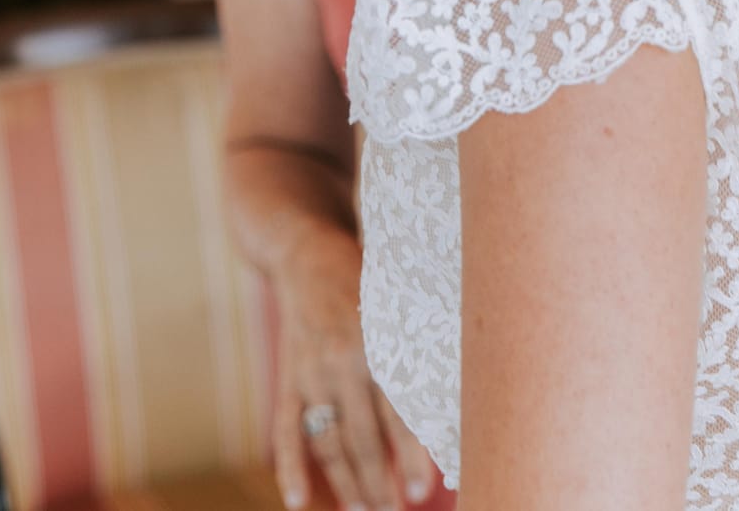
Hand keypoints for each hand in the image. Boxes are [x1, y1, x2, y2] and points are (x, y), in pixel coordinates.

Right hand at [273, 232, 438, 510]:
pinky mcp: (288, 378)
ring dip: (346, 483)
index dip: (411, 453)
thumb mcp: (405, 304)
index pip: (399, 409)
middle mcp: (343, 358)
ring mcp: (311, 371)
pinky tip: (298, 503)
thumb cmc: (375, 281)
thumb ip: (425, 351)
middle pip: (362, 435)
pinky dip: (289, 468)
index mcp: (380, 339)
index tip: (425, 490)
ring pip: (328, 441)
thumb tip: (451, 409)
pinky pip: (286, 430)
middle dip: (379, 480)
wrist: (309, 254)